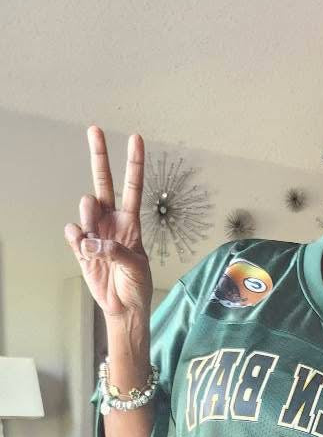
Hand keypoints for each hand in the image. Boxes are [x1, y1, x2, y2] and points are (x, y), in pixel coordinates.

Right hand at [64, 127, 152, 320]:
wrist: (123, 307)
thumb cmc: (136, 285)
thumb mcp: (136, 267)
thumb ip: (117, 250)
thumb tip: (93, 241)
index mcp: (131, 222)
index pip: (132, 187)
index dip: (134, 163)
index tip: (136, 138)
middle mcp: (111, 221)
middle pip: (103, 182)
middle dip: (99, 155)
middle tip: (94, 129)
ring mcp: (95, 231)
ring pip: (86, 207)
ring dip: (89, 217)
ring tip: (95, 239)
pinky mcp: (80, 246)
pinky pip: (73, 231)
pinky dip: (77, 239)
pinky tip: (85, 249)